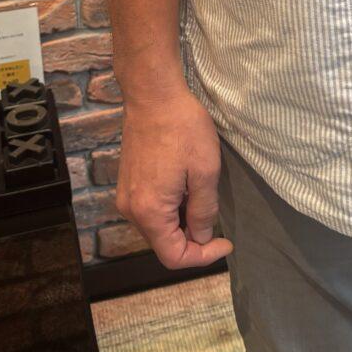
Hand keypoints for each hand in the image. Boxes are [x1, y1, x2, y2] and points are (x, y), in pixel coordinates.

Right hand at [115, 84, 233, 268]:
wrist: (153, 95)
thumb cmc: (183, 128)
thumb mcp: (205, 170)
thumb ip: (204, 210)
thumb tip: (202, 237)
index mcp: (150, 212)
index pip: (173, 256)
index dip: (202, 257)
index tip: (225, 242)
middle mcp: (131, 209)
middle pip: (163, 244)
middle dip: (193, 240)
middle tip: (218, 224)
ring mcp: (126, 195)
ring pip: (157, 227)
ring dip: (182, 223)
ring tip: (203, 200)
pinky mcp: (128, 182)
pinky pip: (150, 210)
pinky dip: (171, 210)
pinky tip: (187, 189)